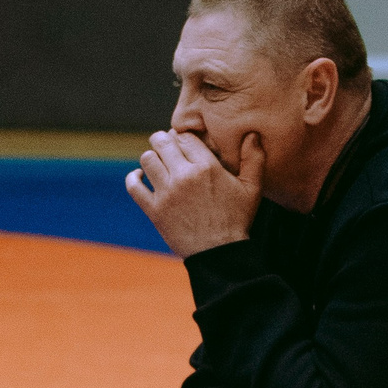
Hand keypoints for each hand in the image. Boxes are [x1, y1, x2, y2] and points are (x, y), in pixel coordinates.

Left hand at [126, 128, 262, 257]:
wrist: (219, 253)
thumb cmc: (237, 219)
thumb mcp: (252, 189)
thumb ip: (254, 159)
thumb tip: (252, 134)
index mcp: (207, 167)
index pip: (185, 136)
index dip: (183, 136)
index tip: (184, 142)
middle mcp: (184, 176)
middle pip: (162, 142)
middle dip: (163, 140)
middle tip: (167, 145)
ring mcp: (167, 193)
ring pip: (147, 160)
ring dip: (151, 157)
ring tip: (158, 162)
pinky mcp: (154, 210)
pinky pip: (134, 186)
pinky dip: (133, 178)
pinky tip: (140, 176)